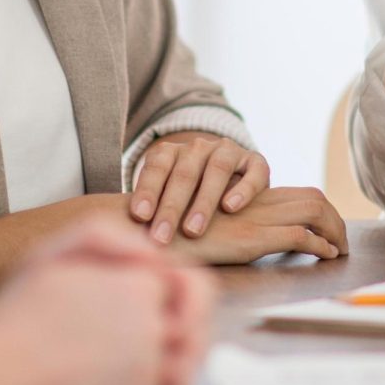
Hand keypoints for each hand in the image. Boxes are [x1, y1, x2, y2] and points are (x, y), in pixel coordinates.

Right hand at [0, 219, 211, 384]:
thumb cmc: (20, 315)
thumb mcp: (53, 254)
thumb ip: (107, 237)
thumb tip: (154, 254)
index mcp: (138, 287)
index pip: (184, 284)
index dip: (168, 292)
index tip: (149, 301)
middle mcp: (152, 329)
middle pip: (194, 326)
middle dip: (184, 327)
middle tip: (160, 332)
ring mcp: (150, 374)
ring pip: (189, 366)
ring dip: (176, 362)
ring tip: (145, 361)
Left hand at [129, 131, 268, 243]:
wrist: (232, 177)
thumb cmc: (189, 197)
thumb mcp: (168, 196)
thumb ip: (153, 208)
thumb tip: (128, 237)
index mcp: (172, 152)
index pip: (157, 167)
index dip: (147, 190)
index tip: (139, 216)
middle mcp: (199, 148)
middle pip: (184, 173)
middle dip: (171, 207)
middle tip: (161, 237)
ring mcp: (228, 151)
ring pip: (217, 170)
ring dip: (203, 201)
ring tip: (192, 230)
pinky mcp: (255, 161)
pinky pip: (252, 172)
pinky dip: (242, 189)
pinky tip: (230, 208)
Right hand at [165, 185, 346, 263]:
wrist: (146, 233)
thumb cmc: (168, 237)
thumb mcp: (206, 227)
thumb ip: (230, 227)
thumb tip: (248, 244)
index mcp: (246, 198)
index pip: (297, 195)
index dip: (320, 211)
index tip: (328, 231)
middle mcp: (254, 203)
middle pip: (312, 198)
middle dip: (335, 220)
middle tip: (342, 242)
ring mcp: (254, 218)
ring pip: (313, 210)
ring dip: (334, 230)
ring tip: (339, 250)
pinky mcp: (250, 237)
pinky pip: (297, 236)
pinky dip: (318, 245)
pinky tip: (325, 255)